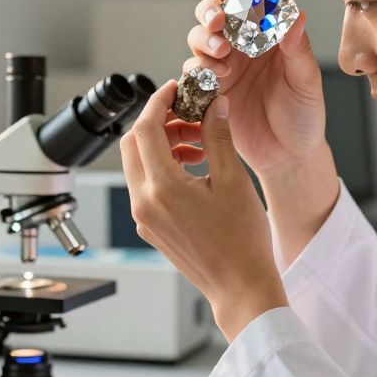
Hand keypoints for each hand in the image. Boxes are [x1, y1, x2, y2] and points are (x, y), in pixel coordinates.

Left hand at [119, 79, 287, 341]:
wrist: (239, 287)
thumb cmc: (242, 242)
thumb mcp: (233, 180)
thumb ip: (218, 136)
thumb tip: (214, 105)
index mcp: (161, 187)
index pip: (145, 128)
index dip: (159, 102)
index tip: (175, 89)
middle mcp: (143, 202)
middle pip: (134, 143)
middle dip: (158, 121)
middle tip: (188, 113)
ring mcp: (143, 216)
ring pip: (139, 164)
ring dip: (163, 144)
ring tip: (199, 142)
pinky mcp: (149, 226)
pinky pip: (146, 185)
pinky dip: (163, 167)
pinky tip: (195, 166)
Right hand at [182, 0, 326, 174]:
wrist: (287, 157)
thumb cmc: (303, 117)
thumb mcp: (306, 82)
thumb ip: (297, 49)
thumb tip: (295, 15)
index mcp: (268, 36)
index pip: (248, 3)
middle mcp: (243, 47)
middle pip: (214, 15)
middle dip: (210, 12)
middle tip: (218, 22)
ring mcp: (224, 67)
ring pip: (199, 40)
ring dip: (205, 40)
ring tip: (222, 53)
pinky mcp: (209, 91)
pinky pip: (192, 73)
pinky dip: (197, 69)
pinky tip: (214, 77)